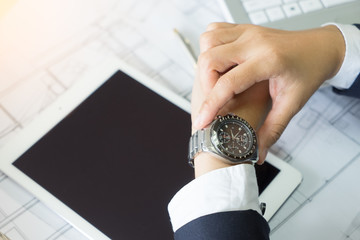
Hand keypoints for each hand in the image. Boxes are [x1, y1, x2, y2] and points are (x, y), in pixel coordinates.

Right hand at [193, 23, 344, 162]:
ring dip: (205, 63)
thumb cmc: (309, 72)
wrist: (320, 48)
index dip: (210, 106)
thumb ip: (272, 129)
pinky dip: (209, 47)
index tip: (201, 123)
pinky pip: (214, 31)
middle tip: (213, 101)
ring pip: (208, 41)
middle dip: (204, 85)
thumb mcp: (292, 104)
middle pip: (210, 58)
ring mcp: (248, 32)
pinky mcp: (244, 29)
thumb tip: (257, 153)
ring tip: (215, 83)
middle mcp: (254, 42)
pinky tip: (218, 64)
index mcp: (268, 60)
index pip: (227, 83)